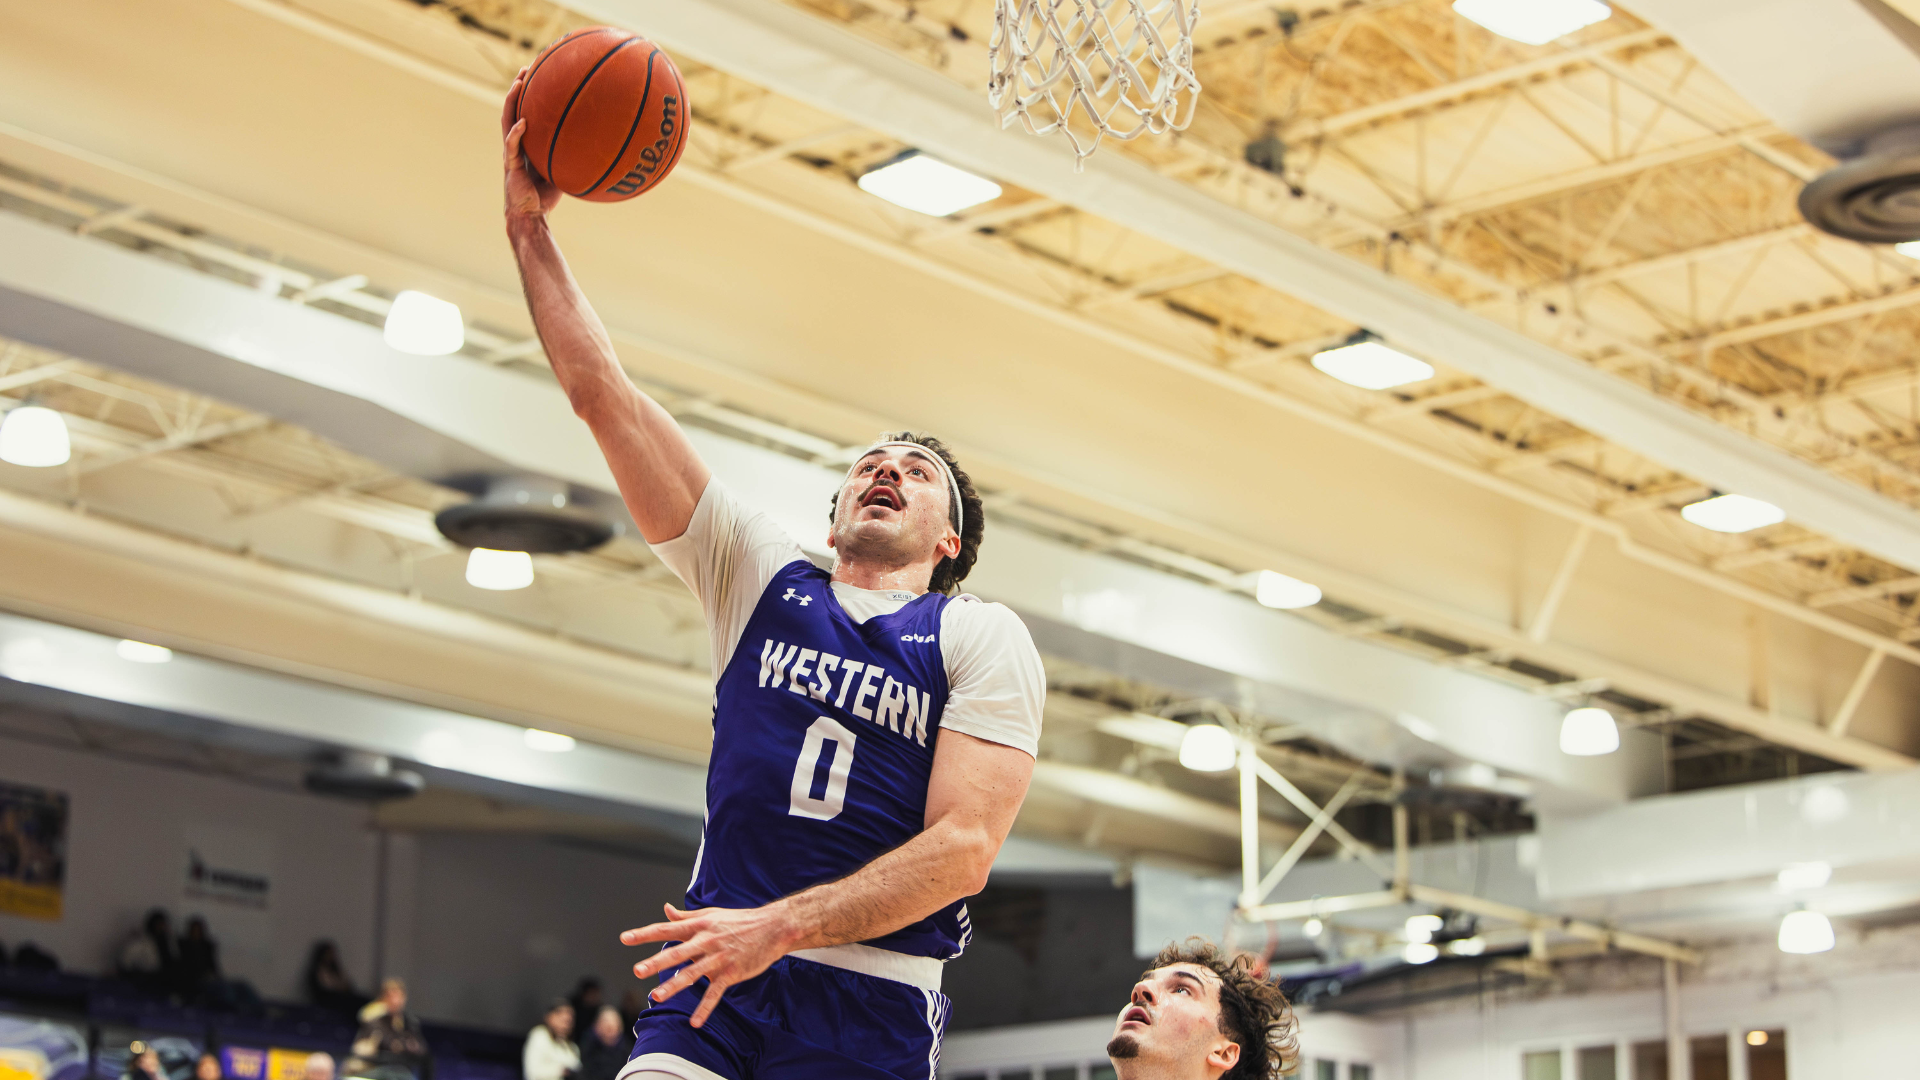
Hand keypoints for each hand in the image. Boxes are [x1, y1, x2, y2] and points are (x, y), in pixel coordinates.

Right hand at [502, 67, 560, 218]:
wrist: (530, 215)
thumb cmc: (546, 196)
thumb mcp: (565, 171)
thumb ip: (574, 156)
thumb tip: (602, 145)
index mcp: (526, 142)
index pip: (526, 111)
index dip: (530, 93)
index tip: (540, 73)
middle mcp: (516, 143)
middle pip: (514, 108)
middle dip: (519, 87)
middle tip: (527, 67)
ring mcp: (511, 152)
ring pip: (507, 120)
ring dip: (511, 101)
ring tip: (519, 83)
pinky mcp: (510, 165)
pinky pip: (512, 146)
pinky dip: (516, 133)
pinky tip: (523, 122)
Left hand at [622, 903, 800, 1027]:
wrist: (772, 928)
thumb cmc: (739, 920)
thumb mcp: (711, 914)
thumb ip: (686, 917)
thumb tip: (665, 910)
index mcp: (699, 926)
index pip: (667, 929)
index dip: (645, 934)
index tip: (625, 939)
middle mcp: (706, 941)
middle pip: (677, 952)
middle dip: (657, 962)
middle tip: (638, 970)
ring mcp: (719, 958)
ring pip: (692, 974)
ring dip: (674, 986)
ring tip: (656, 996)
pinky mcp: (731, 973)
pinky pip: (715, 993)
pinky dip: (705, 1008)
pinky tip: (695, 1022)